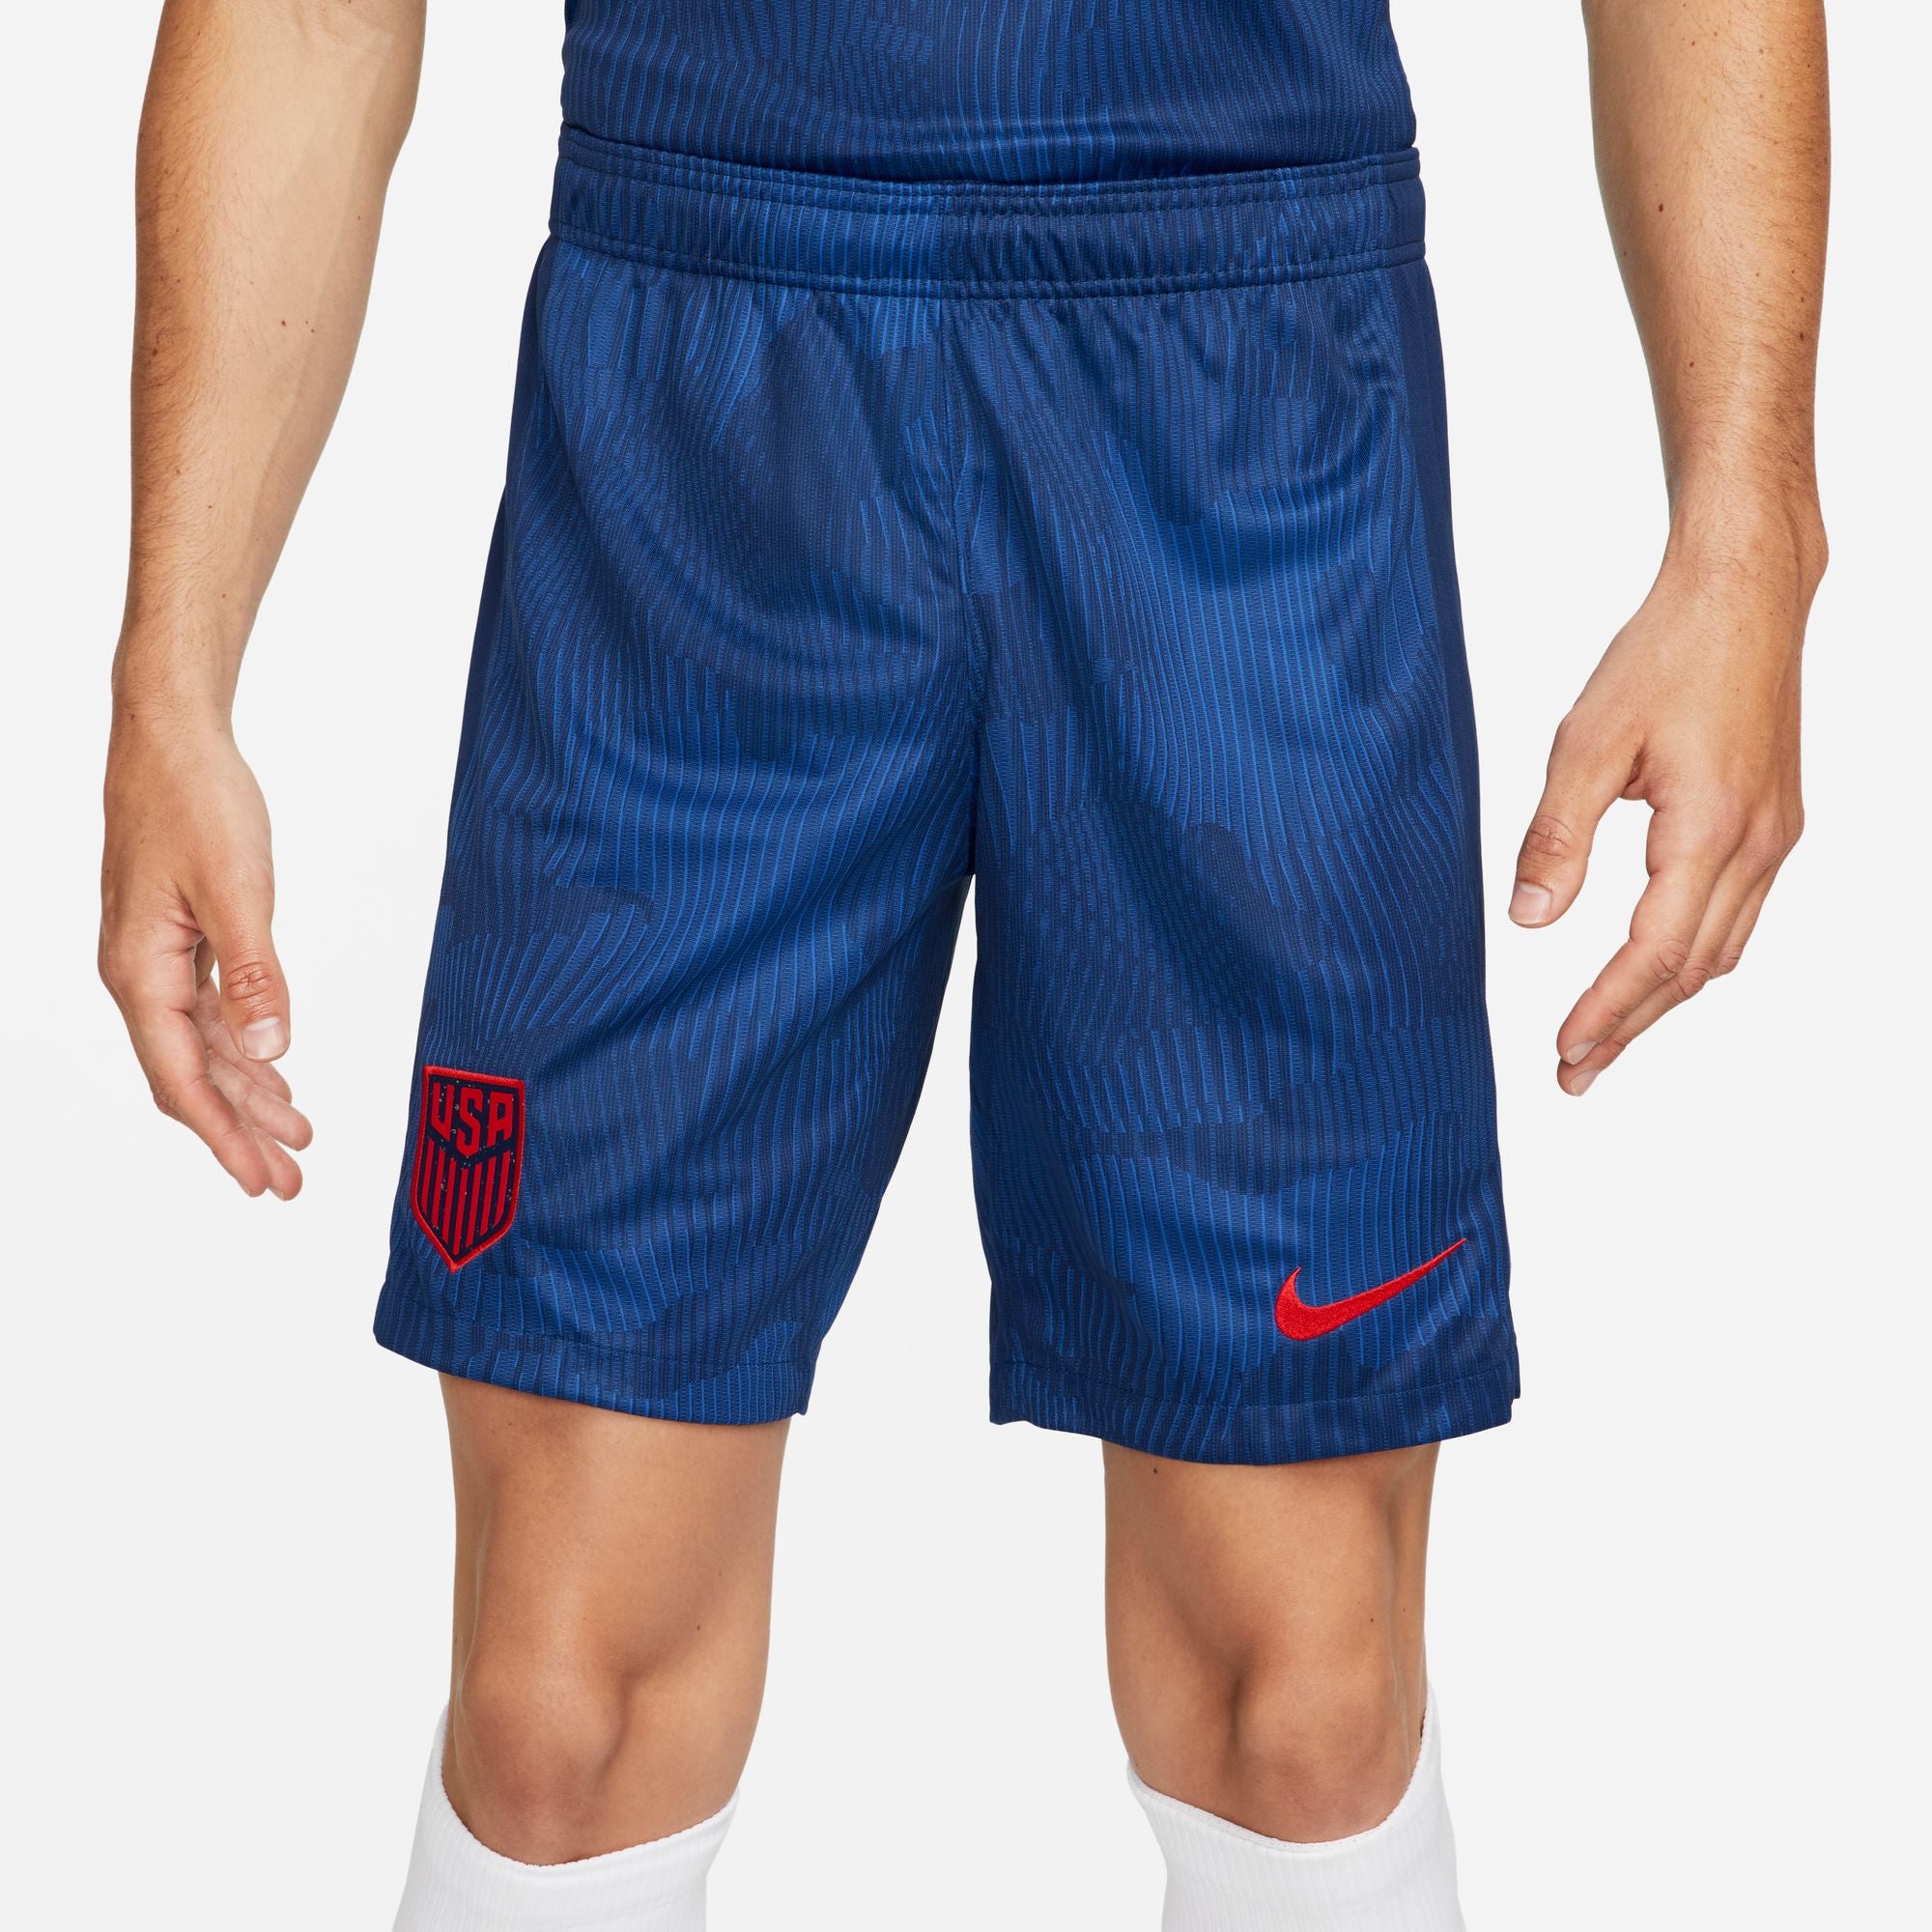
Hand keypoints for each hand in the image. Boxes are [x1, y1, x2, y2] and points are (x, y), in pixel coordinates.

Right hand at [100, 705, 311, 1194]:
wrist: (171, 736)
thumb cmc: (197, 801)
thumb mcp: (238, 887)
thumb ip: (256, 973)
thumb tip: (274, 1047)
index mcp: (141, 973)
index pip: (183, 1080)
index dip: (223, 1138)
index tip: (260, 1183)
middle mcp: (139, 975)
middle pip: (192, 1078)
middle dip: (241, 1132)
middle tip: (291, 1181)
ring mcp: (156, 957)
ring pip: (204, 1049)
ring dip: (249, 1094)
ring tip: (297, 1136)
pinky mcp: (179, 937)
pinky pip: (209, 1013)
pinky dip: (244, 1048)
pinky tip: (274, 1069)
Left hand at [1509, 527, 1818, 1094]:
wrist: (1746, 594)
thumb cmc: (1667, 653)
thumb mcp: (1587, 741)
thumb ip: (1555, 835)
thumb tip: (1528, 921)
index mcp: (1710, 828)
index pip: (1654, 951)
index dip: (1607, 1009)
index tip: (1563, 1050)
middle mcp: (1757, 843)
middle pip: (1693, 969)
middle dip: (1630, 1025)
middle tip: (1573, 1074)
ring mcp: (1775, 835)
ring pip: (1722, 949)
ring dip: (1662, 1000)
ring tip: (1604, 1038)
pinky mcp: (1773, 820)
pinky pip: (1736, 914)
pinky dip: (1691, 957)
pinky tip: (1653, 970)